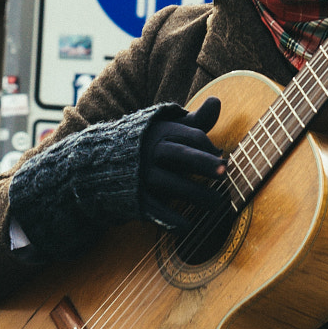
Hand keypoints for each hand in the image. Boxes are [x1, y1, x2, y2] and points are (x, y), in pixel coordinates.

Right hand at [140, 99, 225, 230]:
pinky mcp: (135, 197)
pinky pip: (154, 209)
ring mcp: (142, 176)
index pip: (191, 136)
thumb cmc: (151, 145)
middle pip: (180, 155)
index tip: (223, 158)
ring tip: (218, 204)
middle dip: (201, 162)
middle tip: (224, 171)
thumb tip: (216, 101)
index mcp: (163, 133)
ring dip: (195, 194)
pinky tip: (188, 226)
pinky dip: (170, 219)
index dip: (208, 146)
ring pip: (170, 184)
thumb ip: (196, 120)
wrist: (103, 164)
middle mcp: (152, 153)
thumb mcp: (170, 128)